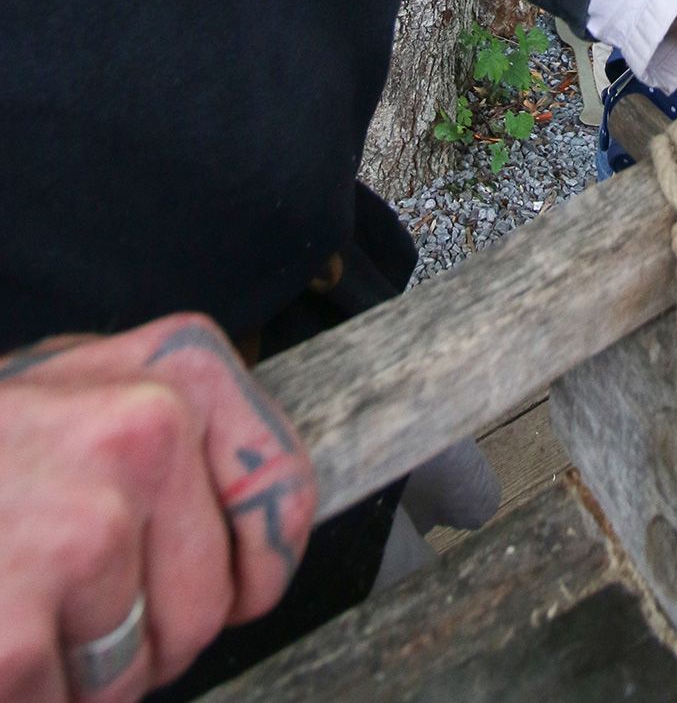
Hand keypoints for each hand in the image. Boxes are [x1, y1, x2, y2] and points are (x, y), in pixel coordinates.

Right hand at [0, 313, 315, 702]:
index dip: (254, 567)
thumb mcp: (73, 392)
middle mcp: (144, 434)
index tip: (228, 583)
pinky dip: (19, 694)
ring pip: (133, 673)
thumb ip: (167, 440)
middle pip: (207, 609)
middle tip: (57, 590)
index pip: (281, 497)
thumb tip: (261, 533)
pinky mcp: (21, 632)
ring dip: (71, 675)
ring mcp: (85, 531)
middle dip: (140, 635)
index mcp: (171, 372)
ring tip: (8, 595)